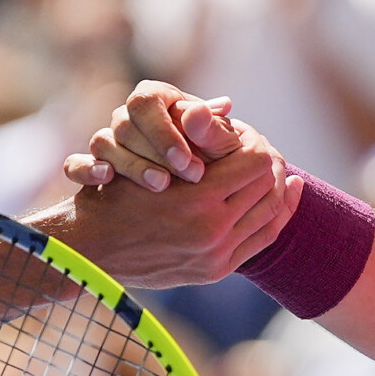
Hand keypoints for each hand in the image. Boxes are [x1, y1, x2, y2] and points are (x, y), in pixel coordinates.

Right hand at [37, 112, 301, 287]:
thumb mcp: (148, 159)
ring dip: (276, 189)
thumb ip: (191, 137)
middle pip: (266, 186)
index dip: (254, 142)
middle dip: (269, 164)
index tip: (247, 134)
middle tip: (265, 150)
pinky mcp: (215, 270)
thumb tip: (229, 105)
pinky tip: (282, 196)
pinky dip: (276, 216)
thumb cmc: (116, 195)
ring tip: (277, 171)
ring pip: (269, 214)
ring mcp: (215, 255)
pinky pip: (262, 240)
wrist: (91, 250)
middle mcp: (211, 231)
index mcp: (196, 199)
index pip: (255, 162)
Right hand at [63, 81, 238, 192]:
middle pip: (124, 125)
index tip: (185, 158)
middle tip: (188, 176)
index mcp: (154, 97)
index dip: (162, 130)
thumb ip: (213, 129)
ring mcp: (109, 140)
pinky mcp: (95, 166)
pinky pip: (75, 165)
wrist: (200, 187)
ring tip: (162, 185)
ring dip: (131, 165)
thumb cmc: (214, 157)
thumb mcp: (221, 144)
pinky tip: (107, 179)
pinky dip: (85, 171)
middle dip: (156, 154)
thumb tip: (205, 110)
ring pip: (102, 144)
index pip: (144, 103)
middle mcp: (127, 115)